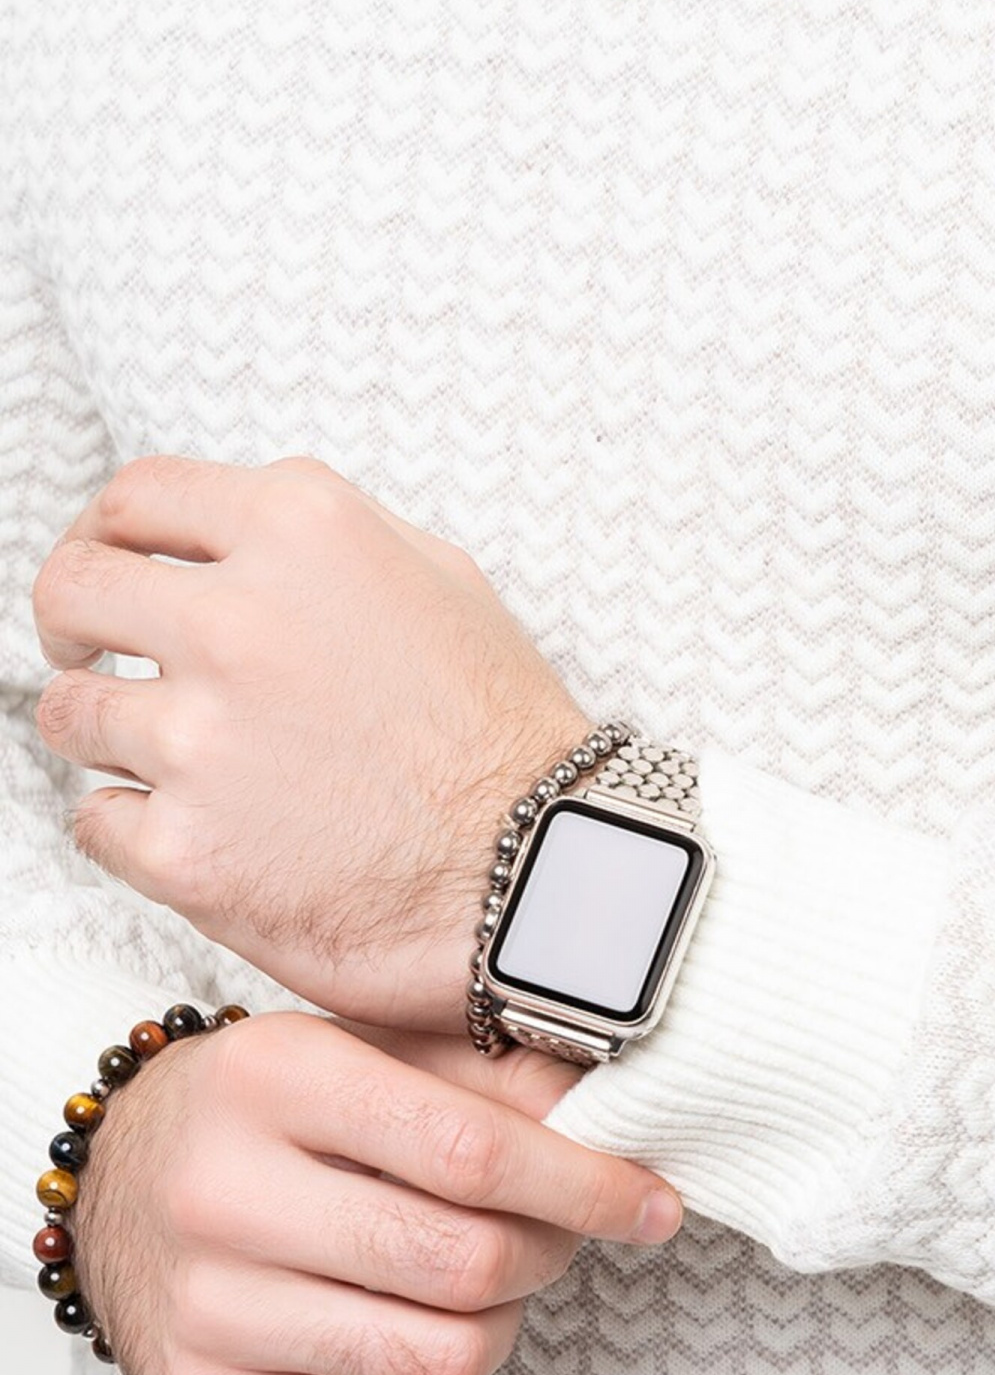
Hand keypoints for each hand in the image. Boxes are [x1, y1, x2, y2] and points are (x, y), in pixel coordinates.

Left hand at [32, 452, 591, 1029]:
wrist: (545, 877)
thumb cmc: (505, 734)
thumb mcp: (438, 578)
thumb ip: (316, 544)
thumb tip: (218, 541)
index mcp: (303, 531)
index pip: (135, 497)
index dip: (105, 534)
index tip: (108, 567)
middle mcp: (239, 621)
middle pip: (71, 592)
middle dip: (74, 627)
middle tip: (93, 658)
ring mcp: (201, 738)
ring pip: (68, 712)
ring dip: (108, 734)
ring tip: (180, 761)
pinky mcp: (183, 848)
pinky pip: (95, 820)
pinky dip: (134, 828)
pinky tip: (207, 831)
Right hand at [66, 1008, 682, 1374]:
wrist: (116, 1177)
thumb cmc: (278, 1110)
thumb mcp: (368, 1048)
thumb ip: (491, 1074)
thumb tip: (614, 1104)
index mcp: (277, 1077)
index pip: (473, 1152)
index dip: (588, 1186)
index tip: (654, 1204)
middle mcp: (225, 1193)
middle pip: (464, 1265)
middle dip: (548, 1256)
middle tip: (556, 1237)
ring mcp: (205, 1308)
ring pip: (438, 1364)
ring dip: (500, 1333)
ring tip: (485, 1292)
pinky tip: (421, 1350)